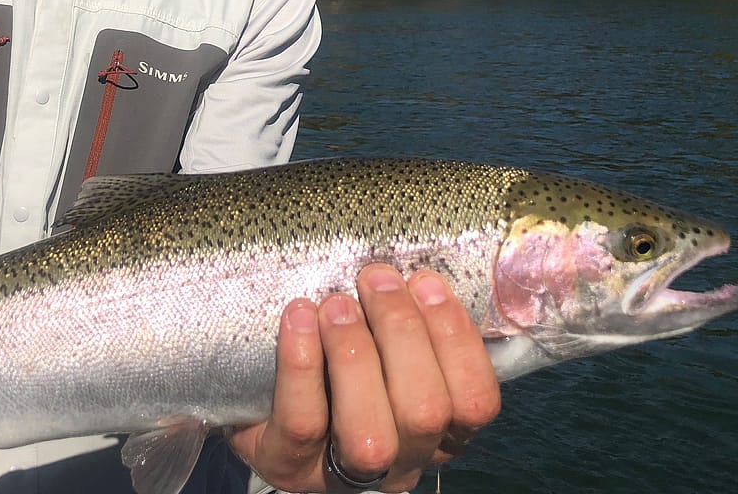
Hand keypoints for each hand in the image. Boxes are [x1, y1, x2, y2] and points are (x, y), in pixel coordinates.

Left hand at [227, 267, 500, 491]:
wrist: (261, 387)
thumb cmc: (339, 347)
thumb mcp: (386, 333)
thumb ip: (411, 313)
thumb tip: (424, 266)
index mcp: (440, 428)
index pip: (476, 400)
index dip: (456, 338)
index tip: (425, 280)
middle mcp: (402, 460)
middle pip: (425, 413)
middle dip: (402, 332)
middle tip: (374, 278)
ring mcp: (345, 474)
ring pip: (369, 434)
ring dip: (356, 354)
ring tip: (336, 303)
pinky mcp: (287, 467)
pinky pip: (302, 423)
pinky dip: (301, 363)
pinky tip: (299, 315)